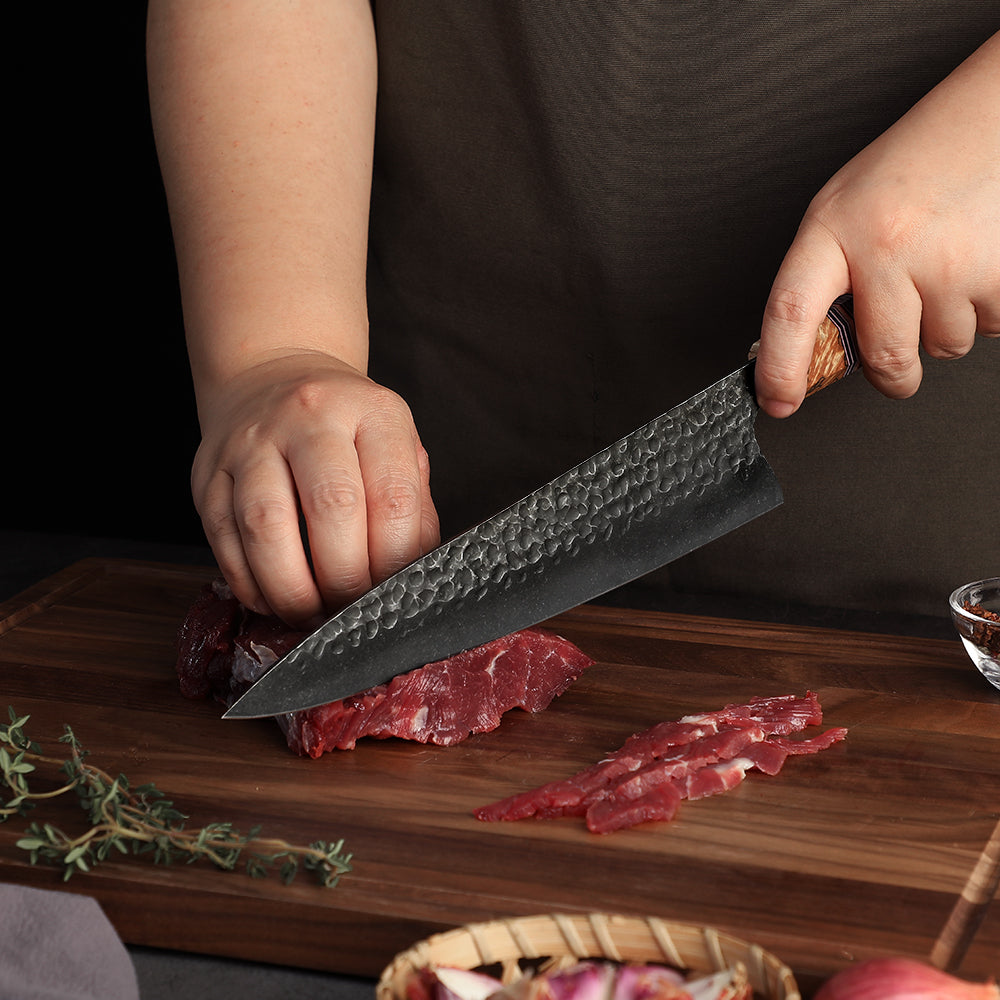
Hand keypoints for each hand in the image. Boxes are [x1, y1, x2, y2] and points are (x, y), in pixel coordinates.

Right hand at [191, 352, 440, 627]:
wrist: (272, 378)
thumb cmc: (346, 429)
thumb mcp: (395, 446)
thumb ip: (412, 507)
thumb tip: (411, 576)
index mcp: (371, 412)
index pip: (392, 495)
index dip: (393, 559)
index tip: (391, 593)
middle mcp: (309, 418)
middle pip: (330, 507)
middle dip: (345, 578)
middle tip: (351, 609)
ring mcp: (251, 442)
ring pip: (265, 525)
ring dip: (291, 588)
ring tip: (310, 615)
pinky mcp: (209, 472)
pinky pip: (223, 538)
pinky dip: (248, 583)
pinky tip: (271, 599)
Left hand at [755, 33, 999, 416]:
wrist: (993, 113)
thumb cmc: (914, 165)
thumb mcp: (845, 209)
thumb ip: (826, 275)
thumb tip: (810, 348)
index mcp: (834, 228)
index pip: (790, 312)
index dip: (781, 368)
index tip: (778, 401)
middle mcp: (887, 246)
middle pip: (883, 356)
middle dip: (892, 374)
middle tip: (895, 356)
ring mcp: (948, 261)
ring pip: (942, 347)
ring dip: (943, 329)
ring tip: (944, 270)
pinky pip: (990, 329)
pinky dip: (984, 311)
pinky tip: (975, 265)